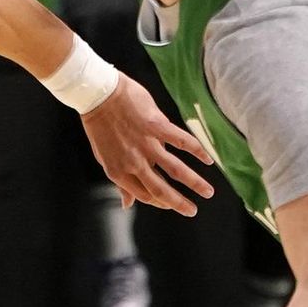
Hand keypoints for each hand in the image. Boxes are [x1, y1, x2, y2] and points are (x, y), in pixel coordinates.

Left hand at [82, 76, 214, 217]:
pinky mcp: (157, 126)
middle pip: (161, 189)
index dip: (160, 203)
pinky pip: (182, 142)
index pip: (144, 196)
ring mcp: (147, 145)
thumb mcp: (104, 159)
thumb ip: (120, 182)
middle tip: (194, 211)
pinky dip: (198, 152)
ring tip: (208, 192)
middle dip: (180, 203)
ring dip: (195, 183)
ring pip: (176, 170)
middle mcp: (134, 162)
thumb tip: (127, 205)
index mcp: (119, 172)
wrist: (98, 95)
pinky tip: (208, 160)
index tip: (172, 206)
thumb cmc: (100, 127)